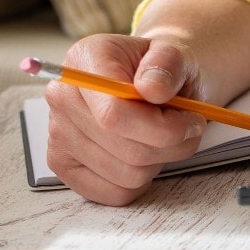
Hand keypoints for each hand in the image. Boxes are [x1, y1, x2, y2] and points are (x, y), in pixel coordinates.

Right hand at [44, 34, 205, 205]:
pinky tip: (146, 154)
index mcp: (85, 61)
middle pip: (126, 149)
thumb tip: (152, 88)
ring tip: (164, 137)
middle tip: (188, 127)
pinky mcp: (63, 165)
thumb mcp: (176, 55)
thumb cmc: (162, 72)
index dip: (163, 128)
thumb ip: (168, 64)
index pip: (115, 115)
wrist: (154, 83)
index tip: (192, 120)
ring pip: (127, 175)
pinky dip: (143, 181)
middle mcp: (62, 97)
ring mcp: (58, 134)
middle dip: (171, 145)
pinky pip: (115, 193)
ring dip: (160, 161)